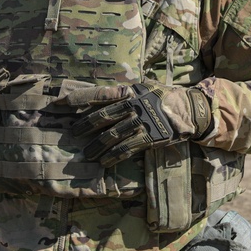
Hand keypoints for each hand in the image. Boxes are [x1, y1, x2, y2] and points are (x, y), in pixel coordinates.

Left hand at [63, 83, 212, 166]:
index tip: (60, 103)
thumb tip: (102, 96)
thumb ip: (125, 92)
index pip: (98, 94)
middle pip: (102, 116)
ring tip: (87, 154)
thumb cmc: (164, 97)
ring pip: (112, 135)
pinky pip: (127, 148)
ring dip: (97, 146)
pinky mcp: (150, 137)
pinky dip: (114, 156)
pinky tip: (105, 162)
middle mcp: (133, 105)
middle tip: (72, 134)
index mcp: (129, 91)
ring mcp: (142, 122)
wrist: (190, 110)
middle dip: (84, 126)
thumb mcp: (144, 88)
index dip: (78, 98)